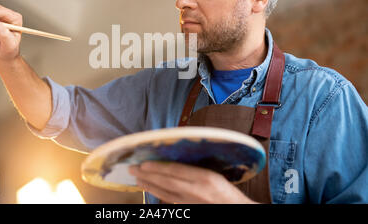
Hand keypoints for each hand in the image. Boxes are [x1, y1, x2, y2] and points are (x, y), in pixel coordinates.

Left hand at [128, 161, 257, 203]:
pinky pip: (169, 200)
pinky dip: (157, 194)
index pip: (176, 171)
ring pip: (164, 193)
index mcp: (205, 178)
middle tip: (132, 169)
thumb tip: (174, 157)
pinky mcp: (188, 209)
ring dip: (148, 185)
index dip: (158, 167)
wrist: (235, 210)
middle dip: (147, 175)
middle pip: (166, 182)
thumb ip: (195, 167)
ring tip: (136, 178)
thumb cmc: (228, 192)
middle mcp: (196, 191)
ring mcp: (190, 202)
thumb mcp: (215, 174)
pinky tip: (150, 189)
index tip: (143, 162)